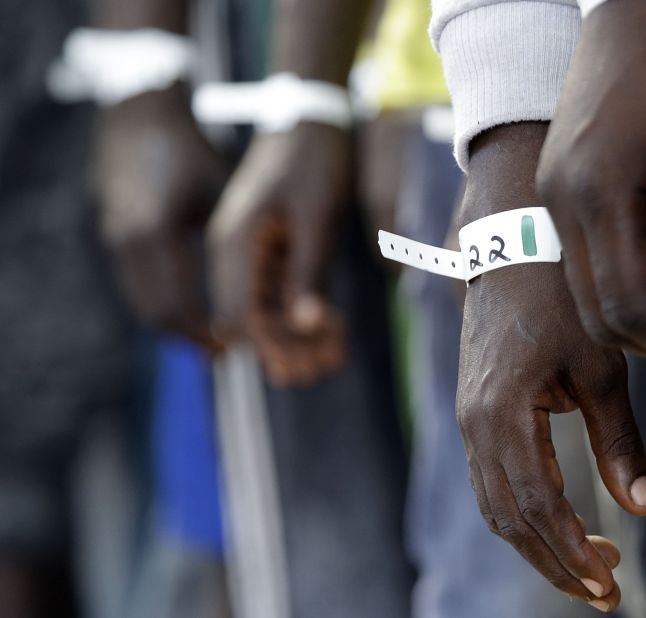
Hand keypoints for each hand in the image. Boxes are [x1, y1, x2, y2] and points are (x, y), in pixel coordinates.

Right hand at [95, 84, 226, 348]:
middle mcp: (131, 240)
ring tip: (214, 335)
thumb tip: (297, 306)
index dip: (211, 335)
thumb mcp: (229, 193)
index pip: (182, 306)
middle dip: (191, 338)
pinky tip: (195, 301)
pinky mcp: (113, 231)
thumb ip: (250, 246)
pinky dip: (164, 300)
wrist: (142, 108)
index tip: (240, 351)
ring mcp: (116, 236)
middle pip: (157, 313)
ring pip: (143, 301)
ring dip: (177, 323)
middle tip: (227, 354)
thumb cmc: (197, 147)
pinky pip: (136, 283)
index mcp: (160, 231)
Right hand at [208, 123, 348, 385]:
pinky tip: (334, 333)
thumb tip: (304, 326)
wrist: (311, 119)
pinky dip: (305, 311)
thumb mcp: (318, 218)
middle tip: (323, 370)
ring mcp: (248, 251)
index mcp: (232, 244)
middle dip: (286, 348)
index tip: (305, 369)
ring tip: (332, 360)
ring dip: (298, 336)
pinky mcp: (268, 249)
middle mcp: (232, 252)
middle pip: (250, 319)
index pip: (238, 316)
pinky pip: (280, 291)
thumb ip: (309, 273)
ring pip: (267, 309)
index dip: (270, 348)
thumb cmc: (314, 161)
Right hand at [459, 124, 645, 612]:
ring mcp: (468, 419)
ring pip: (496, 507)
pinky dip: (525, 515)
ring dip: (539, 545)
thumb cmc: (562, 297)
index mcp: (503, 414)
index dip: (573, 550)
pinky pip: (492, 483)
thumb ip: (619, 441)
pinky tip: (561, 527)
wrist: (512, 244)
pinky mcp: (475, 413)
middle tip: (603, 594)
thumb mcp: (601, 366)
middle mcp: (474, 425)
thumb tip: (642, 510)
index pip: (538, 504)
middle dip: (556, 563)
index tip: (610, 582)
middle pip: (509, 519)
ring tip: (589, 572)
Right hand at [536, 0, 645, 362]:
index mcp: (600, 189)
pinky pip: (582, 260)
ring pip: (585, 292)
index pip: (628, 305)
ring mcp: (554, 191)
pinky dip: (623, 282)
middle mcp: (563, 197)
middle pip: (598, 310)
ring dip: (638, 313)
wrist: (640, 0)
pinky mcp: (558, 185)